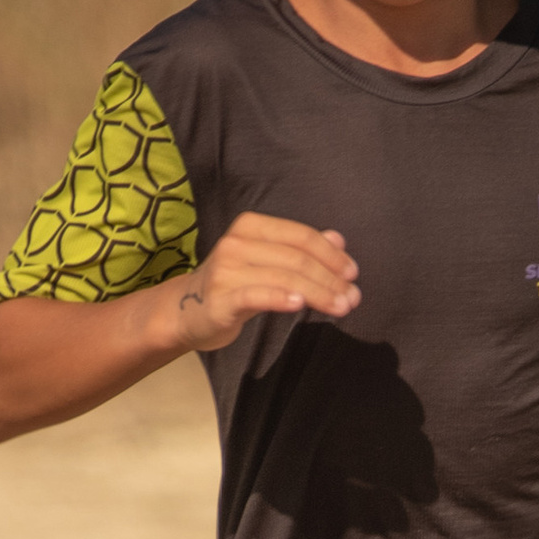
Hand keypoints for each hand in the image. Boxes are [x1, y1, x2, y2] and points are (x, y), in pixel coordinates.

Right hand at [163, 212, 359, 354]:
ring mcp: (226, 270)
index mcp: (250, 226)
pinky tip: (300, 304)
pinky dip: (281, 297)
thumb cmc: (233, 284)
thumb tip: (338, 239)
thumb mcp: (266, 260)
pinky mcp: (220, 299)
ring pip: (284, 277)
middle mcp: (236, 243)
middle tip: (353, 297)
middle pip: (296, 258)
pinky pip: (256, 295)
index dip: (331, 254)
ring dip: (319, 293)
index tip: (353, 273)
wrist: (186, 311)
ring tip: (341, 307)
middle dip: (330, 279)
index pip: (301, 236)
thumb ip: (299, 248)